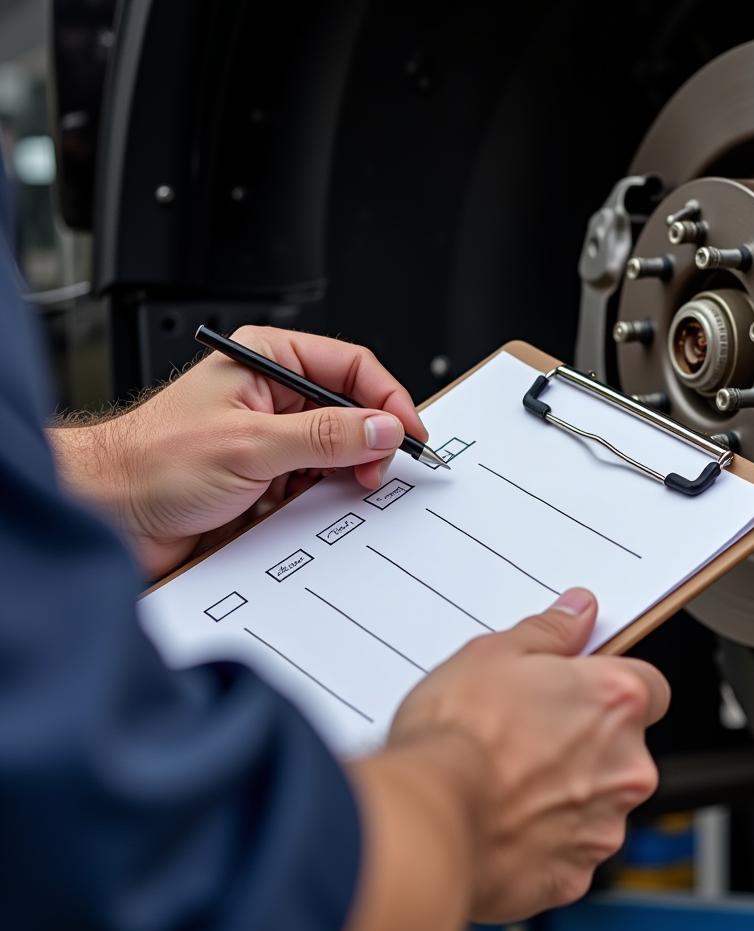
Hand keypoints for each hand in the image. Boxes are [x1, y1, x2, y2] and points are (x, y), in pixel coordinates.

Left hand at [49, 325, 425, 577]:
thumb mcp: (251, 444)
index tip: (409, 433)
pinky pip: (317, 480)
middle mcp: (271, 394)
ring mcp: (271, 436)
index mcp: (266, 361)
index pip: (350, 367)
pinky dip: (326, 495)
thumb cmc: (152, 464)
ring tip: (348, 489)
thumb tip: (382, 428)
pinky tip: (318, 504)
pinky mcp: (267, 474)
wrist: (111, 514)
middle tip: (377, 470)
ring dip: (348, 471)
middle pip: (350, 408)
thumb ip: (325, 436)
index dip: (387, 399)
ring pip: (337, 448)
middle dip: (371, 440)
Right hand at [388, 587, 669, 921]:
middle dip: (584, 743)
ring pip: (596, 802)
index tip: (580, 687)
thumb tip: (577, 613)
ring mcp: (603, 827)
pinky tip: (499, 821)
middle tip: (526, 733)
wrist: (428, 818)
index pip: (649, 687)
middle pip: (623, 749)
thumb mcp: (494, 654)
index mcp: (615, 702)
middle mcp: (625, 767)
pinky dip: (542, 840)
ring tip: (504, 780)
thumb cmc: (458, 735)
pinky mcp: (574, 877)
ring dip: (564, 792)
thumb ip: (550, 632)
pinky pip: (567, 852)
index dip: (612, 687)